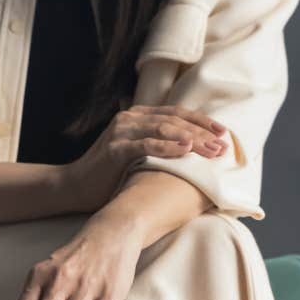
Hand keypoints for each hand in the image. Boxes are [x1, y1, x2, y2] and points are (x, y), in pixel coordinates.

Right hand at [59, 105, 228, 211]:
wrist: (76, 186)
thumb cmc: (110, 174)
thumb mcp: (137, 153)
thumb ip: (157, 144)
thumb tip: (192, 150)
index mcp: (137, 116)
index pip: (176, 113)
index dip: (201, 121)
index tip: (224, 132)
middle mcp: (129, 118)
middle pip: (174, 120)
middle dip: (202, 132)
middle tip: (223, 146)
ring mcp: (121, 131)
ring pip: (164, 129)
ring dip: (191, 139)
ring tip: (211, 150)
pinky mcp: (115, 148)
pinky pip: (146, 145)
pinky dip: (168, 146)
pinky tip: (185, 150)